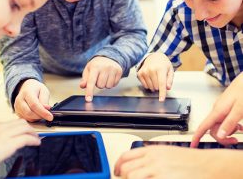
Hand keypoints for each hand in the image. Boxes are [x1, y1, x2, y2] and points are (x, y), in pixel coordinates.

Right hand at [0, 119, 39, 178]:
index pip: (10, 123)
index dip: (19, 126)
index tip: (22, 130)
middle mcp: (0, 126)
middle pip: (20, 122)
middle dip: (28, 127)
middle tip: (33, 133)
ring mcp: (5, 134)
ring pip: (25, 127)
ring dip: (33, 133)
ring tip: (36, 137)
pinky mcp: (9, 143)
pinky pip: (26, 138)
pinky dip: (34, 140)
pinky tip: (37, 143)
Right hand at [14, 79, 52, 121]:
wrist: (27, 87)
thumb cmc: (36, 89)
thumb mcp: (44, 90)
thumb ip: (44, 100)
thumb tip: (46, 109)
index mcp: (27, 92)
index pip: (34, 105)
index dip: (43, 112)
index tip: (50, 117)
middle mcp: (19, 100)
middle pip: (29, 113)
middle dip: (40, 116)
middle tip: (48, 114)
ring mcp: (17, 107)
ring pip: (28, 118)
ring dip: (37, 118)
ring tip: (42, 112)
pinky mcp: (17, 112)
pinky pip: (26, 119)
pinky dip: (33, 118)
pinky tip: (37, 113)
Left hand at [80, 56, 122, 101]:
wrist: (108, 57)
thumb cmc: (96, 65)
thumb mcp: (88, 70)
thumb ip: (85, 79)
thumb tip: (82, 86)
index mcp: (95, 66)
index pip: (91, 81)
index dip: (89, 91)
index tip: (88, 99)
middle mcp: (105, 67)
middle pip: (100, 86)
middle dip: (98, 84)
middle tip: (98, 77)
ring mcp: (113, 69)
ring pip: (108, 86)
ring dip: (105, 84)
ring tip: (104, 77)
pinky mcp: (119, 71)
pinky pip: (114, 85)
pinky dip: (111, 83)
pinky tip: (110, 77)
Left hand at [114, 145, 231, 178]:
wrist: (209, 166)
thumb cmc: (191, 161)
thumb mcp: (167, 153)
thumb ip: (151, 158)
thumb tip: (137, 165)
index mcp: (152, 151)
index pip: (126, 156)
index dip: (117, 166)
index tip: (116, 172)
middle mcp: (153, 160)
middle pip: (127, 170)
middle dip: (123, 178)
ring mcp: (158, 172)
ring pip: (132, 177)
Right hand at [137, 52, 173, 100]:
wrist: (153, 57)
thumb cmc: (163, 64)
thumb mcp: (170, 70)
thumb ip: (170, 79)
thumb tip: (167, 88)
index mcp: (160, 68)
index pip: (161, 83)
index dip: (162, 92)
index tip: (161, 100)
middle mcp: (151, 70)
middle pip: (156, 87)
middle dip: (159, 87)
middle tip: (160, 79)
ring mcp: (144, 71)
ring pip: (150, 87)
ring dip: (154, 86)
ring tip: (155, 78)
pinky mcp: (139, 73)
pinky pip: (144, 85)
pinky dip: (148, 85)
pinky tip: (150, 78)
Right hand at [191, 73, 242, 146]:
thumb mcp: (240, 110)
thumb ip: (229, 123)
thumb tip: (220, 135)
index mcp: (218, 110)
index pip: (204, 126)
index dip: (197, 136)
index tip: (193, 145)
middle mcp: (217, 109)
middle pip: (213, 129)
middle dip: (222, 137)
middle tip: (235, 140)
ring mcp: (221, 108)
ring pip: (219, 125)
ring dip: (228, 131)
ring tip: (240, 130)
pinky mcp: (226, 107)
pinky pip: (224, 120)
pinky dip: (231, 125)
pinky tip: (239, 125)